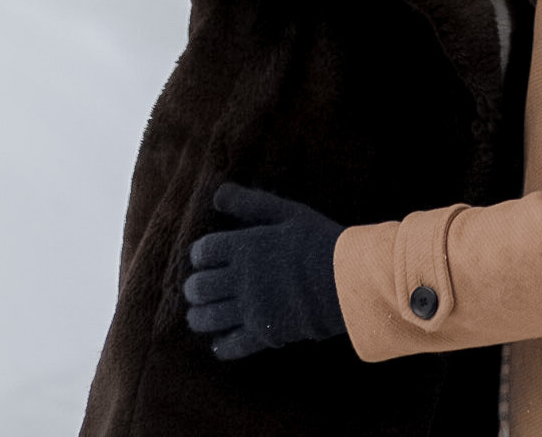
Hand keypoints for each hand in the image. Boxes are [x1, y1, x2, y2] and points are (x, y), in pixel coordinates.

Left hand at [184, 183, 344, 360]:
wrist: (347, 280)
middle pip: (199, 286)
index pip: (203, 251)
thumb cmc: (319, 241)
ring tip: (199, 315)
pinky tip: (218, 344)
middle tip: (197, 287)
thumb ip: (251, 203)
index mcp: (245, 246)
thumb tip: (216, 194)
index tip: (202, 258)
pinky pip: (232, 346)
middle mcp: (241, 279)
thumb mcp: (287, 213)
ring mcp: (251, 308)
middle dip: (193, 287)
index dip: (198, 255)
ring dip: (198, 316)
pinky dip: (221, 346)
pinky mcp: (264, 334)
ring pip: (208, 318)